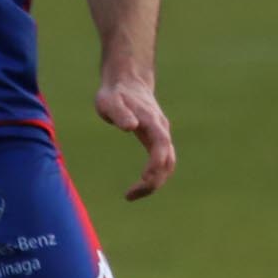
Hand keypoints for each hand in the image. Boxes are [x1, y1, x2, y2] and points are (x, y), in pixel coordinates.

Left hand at [96, 75, 176, 200]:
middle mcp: (162, 131)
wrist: (127, 81)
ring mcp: (161, 135)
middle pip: (167, 162)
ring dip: (154, 182)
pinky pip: (161, 161)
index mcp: (152, 123)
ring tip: (131, 195)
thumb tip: (131, 127)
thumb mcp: (110, 101)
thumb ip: (119, 113)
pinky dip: (154, 175)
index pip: (161, 148)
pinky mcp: (157, 139)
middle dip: (153, 182)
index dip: (155, 166)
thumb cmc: (115, 93)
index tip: (142, 180)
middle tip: (130, 196)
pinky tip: (139, 184)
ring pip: (167, 164)